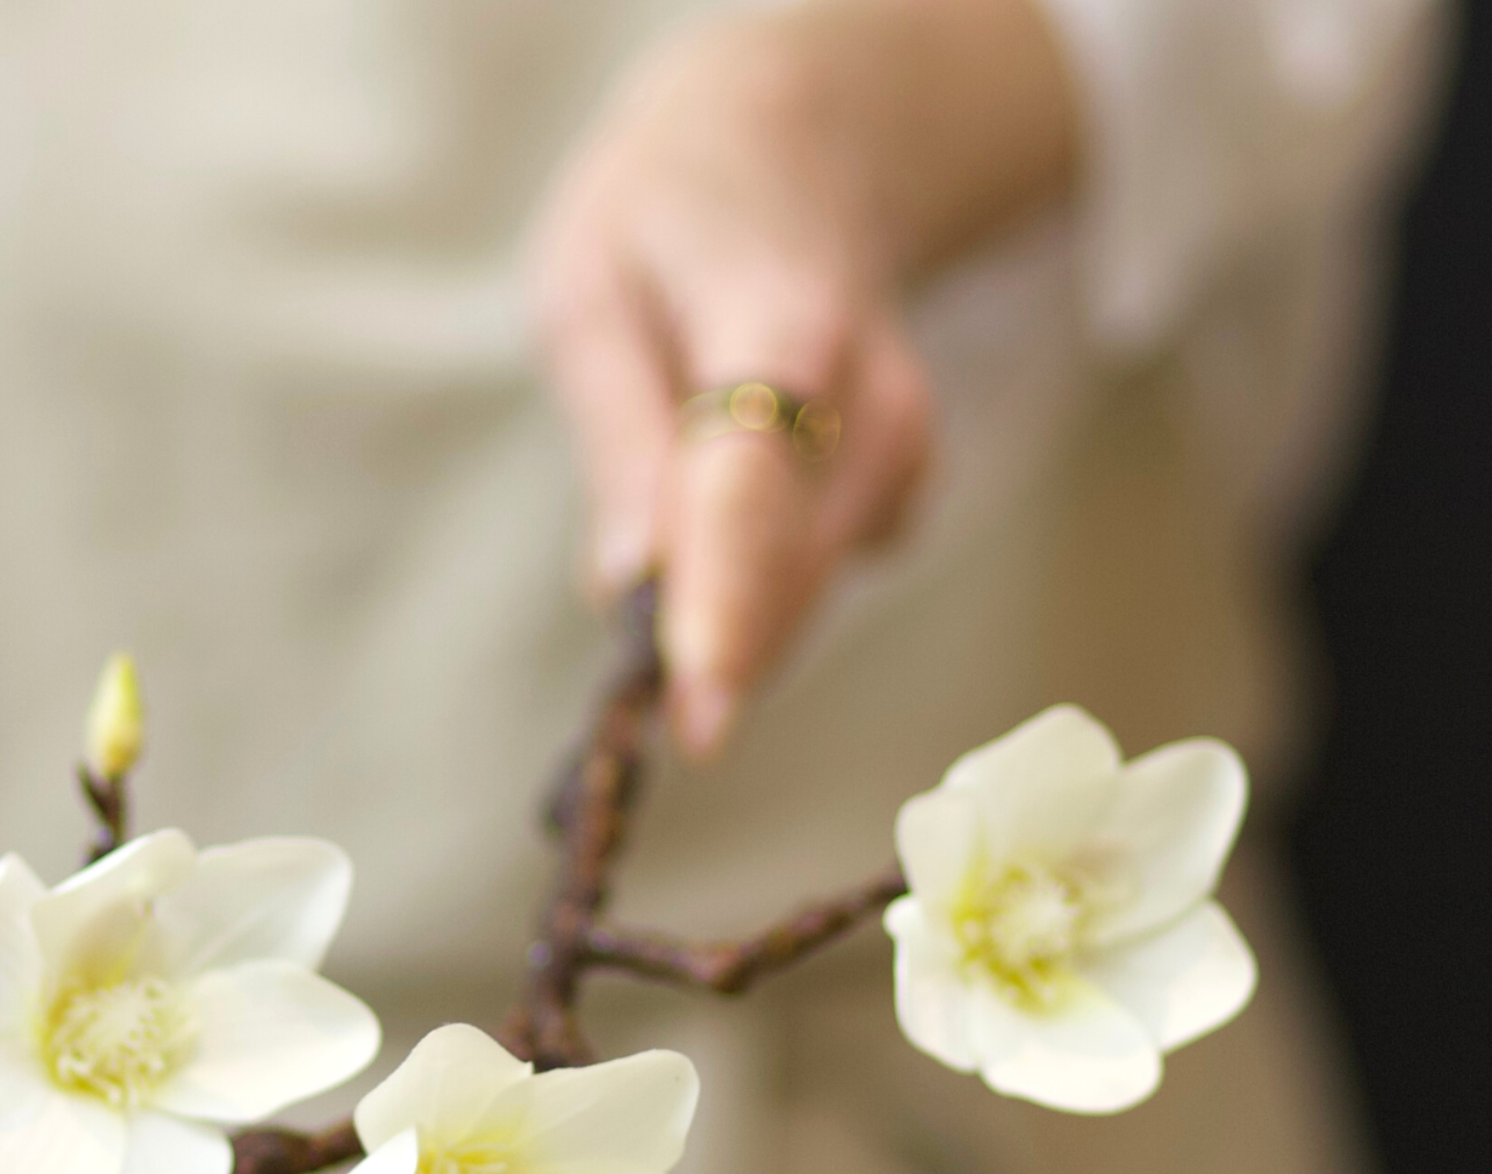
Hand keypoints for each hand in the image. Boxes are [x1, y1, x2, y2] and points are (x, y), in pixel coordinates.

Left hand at [530, 0, 1077, 759]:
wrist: (803, 152)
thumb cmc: (670, 220)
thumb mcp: (590, 284)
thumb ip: (617, 430)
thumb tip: (627, 585)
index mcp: (780, 324)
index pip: (754, 482)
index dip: (727, 598)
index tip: (698, 702)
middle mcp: (868, 402)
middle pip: (786, 571)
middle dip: (706, 645)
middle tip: (635, 700)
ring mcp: (901, 456)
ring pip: (800, 594)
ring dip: (722, 612)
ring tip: (663, 524)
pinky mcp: (900, 497)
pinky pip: (810, 585)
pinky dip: (752, 585)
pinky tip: (720, 511)